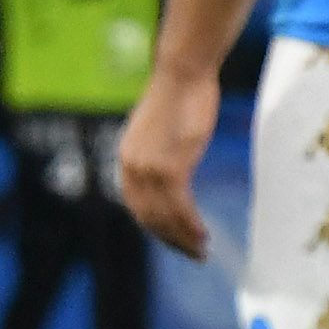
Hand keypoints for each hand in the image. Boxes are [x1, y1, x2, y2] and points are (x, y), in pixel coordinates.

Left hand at [116, 63, 219, 258]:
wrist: (182, 75)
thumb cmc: (178, 98)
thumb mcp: (160, 133)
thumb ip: (158, 155)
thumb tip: (171, 173)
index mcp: (126, 160)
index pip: (136, 206)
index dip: (155, 228)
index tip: (174, 239)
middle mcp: (131, 168)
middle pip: (148, 218)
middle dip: (171, 240)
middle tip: (192, 254)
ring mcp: (149, 169)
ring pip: (164, 217)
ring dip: (183, 238)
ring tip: (201, 250)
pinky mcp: (169, 167)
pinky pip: (180, 207)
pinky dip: (191, 225)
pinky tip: (203, 234)